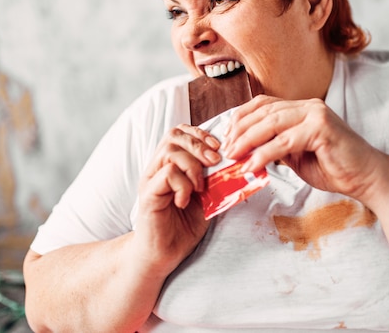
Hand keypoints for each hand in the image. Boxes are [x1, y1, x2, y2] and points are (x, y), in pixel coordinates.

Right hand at [135, 124, 220, 274]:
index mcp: (169, 165)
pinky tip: (186, 200)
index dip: (200, 134)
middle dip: (199, 144)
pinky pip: (166, 175)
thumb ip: (216, 181)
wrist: (163, 255)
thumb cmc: (182, 228)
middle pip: (173, 136)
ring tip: (200, 186)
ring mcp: (151, 180)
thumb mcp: (207, 200)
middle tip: (215, 161)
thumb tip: (240, 167)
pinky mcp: (148, 195)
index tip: (218, 147)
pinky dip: (183, 184)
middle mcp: (157, 168)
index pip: (180, 133)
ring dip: (192, 165)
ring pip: (170, 152)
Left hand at [222, 95, 385, 203]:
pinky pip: (285, 141)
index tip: (226, 135)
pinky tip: (253, 165)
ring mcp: (316, 115)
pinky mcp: (321, 129)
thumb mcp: (298, 155)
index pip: (264, 104)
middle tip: (225, 149)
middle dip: (240, 130)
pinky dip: (265, 154)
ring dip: (248, 141)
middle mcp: (309, 106)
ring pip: (271, 123)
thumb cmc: (335, 167)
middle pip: (264, 111)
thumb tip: (250, 152)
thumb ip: (277, 148)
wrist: (366, 177)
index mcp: (303, 108)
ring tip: (234, 157)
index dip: (241, 117)